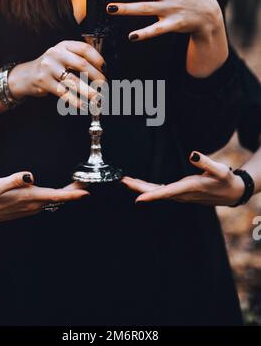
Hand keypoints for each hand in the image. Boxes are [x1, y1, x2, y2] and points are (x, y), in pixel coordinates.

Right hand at [0, 172, 88, 222]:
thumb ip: (15, 180)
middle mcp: (34, 205)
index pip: (55, 196)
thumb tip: (30, 176)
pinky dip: (58, 195)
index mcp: (29, 198)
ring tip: (79, 183)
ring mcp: (33, 208)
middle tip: (88, 182)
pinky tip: (62, 190)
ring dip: (67, 193)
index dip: (72, 194)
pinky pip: (49, 201)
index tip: (85, 192)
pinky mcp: (30, 207)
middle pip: (59, 197)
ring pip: (55, 200)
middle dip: (74, 191)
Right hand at [8, 40, 105, 109]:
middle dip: (97, 77)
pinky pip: (64, 93)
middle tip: (104, 85)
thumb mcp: (62, 56)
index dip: (98, 59)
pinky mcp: (44, 82)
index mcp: (64, 46)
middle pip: (82, 65)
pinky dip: (76, 101)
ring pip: (74, 81)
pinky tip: (83, 105)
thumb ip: (78, 58)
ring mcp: (49, 67)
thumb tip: (101, 70)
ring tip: (97, 97)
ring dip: (89, 91)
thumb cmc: (50, 67)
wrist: (26, 75)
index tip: (105, 69)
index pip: (85, 49)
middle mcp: (56, 54)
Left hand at [122, 152, 244, 206]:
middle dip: (138, 188)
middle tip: (123, 181)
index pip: (167, 193)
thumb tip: (192, 154)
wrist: (230, 192)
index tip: (138, 199)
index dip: (152, 196)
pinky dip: (149, 188)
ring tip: (125, 181)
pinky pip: (161, 191)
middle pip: (156, 192)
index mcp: (189, 188)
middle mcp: (181, 194)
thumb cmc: (225, 180)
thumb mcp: (220, 170)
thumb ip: (206, 162)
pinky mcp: (179, 193)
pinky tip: (140, 185)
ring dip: (140, 188)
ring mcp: (179, 195)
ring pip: (156, 192)